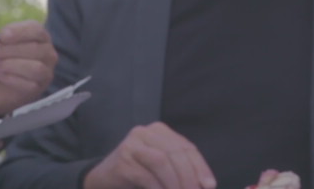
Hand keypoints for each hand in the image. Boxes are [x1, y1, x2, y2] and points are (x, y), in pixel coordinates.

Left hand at [0, 20, 57, 116]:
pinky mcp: (38, 88)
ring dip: (11, 65)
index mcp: (38, 36)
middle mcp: (46, 52)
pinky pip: (29, 84)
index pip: (36, 30)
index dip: (19, 31)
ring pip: (36, 68)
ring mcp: (45, 71)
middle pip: (35, 48)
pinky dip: (10, 79)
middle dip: (10, 50)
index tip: (2, 35)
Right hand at [83, 122, 215, 188]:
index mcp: (160, 131)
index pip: (186, 147)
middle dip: (189, 177)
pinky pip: (146, 175)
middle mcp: (145, 132)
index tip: (209, 185)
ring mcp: (132, 144)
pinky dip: (159, 188)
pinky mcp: (122, 160)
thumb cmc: (138, 172)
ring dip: (175, 183)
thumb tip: (205, 185)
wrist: (104, 179)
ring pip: (162, 161)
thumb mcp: (162, 167)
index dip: (200, 167)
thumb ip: (180, 170)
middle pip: (175, 153)